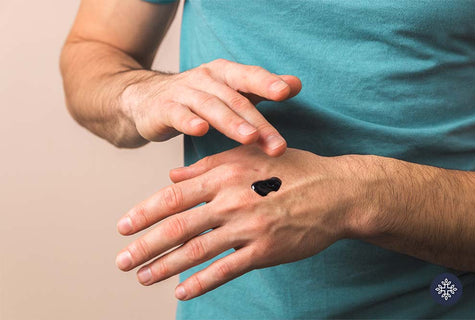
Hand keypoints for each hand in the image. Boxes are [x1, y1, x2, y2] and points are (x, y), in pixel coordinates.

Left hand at [115, 145, 365, 299]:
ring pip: (197, 250)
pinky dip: (202, 283)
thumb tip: (172, 176)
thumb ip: (207, 165)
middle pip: (178, 226)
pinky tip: (182, 292)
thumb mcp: (248, 157)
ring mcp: (248, 227)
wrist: (335, 192)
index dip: (145, 213)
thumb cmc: (290, 170)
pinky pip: (227, 269)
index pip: (174, 196)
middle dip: (145, 246)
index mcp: (225, 175)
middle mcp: (232, 200)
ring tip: (143, 277)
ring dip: (166, 266)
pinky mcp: (265, 249)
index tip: (123, 227)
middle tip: (122, 261)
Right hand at [121, 59, 301, 155]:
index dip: (267, 83)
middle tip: (277, 144)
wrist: (146, 100)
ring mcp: (184, 92)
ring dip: (231, 122)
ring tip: (250, 138)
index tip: (286, 91)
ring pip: (211, 106)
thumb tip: (296, 83)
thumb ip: (260, 89)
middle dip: (258, 122)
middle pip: (235, 99)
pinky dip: (189, 121)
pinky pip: (178, 114)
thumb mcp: (229, 91)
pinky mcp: (164, 108)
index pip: (249, 77)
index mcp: (225, 74)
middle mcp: (206, 79)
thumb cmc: (196, 98)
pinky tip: (200, 130)